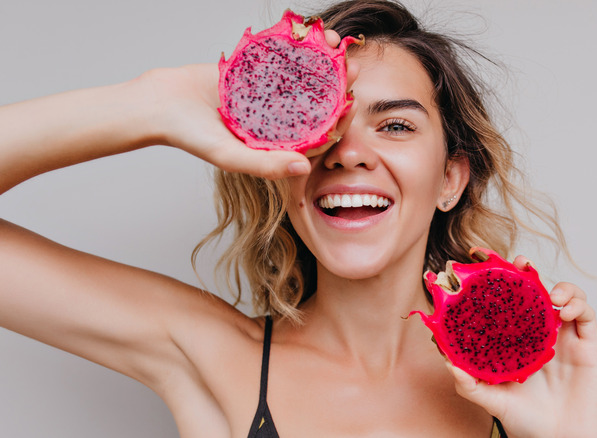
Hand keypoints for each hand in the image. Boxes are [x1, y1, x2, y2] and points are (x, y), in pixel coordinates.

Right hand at [138, 29, 358, 179]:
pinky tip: (309, 33)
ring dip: (321, 61)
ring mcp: (267, 95)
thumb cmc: (190, 136)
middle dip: (336, 86)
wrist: (159, 103)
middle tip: (351, 68)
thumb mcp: (229, 155)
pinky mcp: (255, 72)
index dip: (338, 122)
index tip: (352, 103)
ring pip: (302, 78)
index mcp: (277, 145)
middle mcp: (277, 121)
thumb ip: (264, 164)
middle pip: (316, 104)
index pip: (317, 136)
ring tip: (335, 43)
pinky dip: (295, 46)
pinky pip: (281, 59)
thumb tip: (304, 168)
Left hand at [448, 256, 596, 437]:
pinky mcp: (588, 343)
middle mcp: (540, 331)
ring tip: (549, 296)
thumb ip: (470, 384)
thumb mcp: (492, 400)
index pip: (506, 300)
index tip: (479, 258)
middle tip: (518, 262)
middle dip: (527, 270)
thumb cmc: (527, 421)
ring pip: (564, 294)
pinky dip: (576, 304)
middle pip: (535, 289)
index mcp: (516, 338)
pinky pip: (586, 313)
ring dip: (558, 286)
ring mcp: (564, 335)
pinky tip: (563, 312)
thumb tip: (448, 362)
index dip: (497, 277)